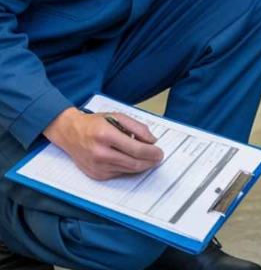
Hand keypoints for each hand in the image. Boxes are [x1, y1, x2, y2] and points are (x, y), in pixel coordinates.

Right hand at [43, 107, 163, 180]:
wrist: (70, 133)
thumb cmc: (95, 123)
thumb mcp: (117, 116)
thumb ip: (137, 127)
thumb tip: (152, 140)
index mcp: (106, 135)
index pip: (136, 149)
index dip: (151, 152)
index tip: (160, 152)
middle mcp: (100, 153)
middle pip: (134, 163)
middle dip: (150, 161)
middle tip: (158, 157)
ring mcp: (98, 167)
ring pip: (128, 170)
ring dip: (142, 166)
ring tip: (150, 159)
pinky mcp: (96, 175)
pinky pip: (119, 173)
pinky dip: (129, 168)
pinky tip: (133, 160)